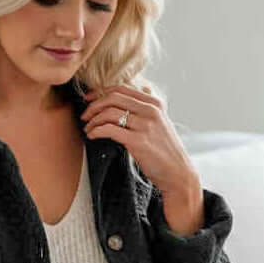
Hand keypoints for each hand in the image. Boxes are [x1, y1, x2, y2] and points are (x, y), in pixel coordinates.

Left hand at [79, 84, 199, 199]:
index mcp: (154, 103)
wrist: (178, 173)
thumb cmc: (166, 151)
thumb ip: (147, 109)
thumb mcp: (160, 123)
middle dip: (94, 105)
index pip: (121, 89)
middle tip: (85, 116)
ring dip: (93, 120)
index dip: (100, 92)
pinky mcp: (138, 141)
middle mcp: (150, 111)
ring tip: (88, 128)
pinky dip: (96, 131)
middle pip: (113, 98)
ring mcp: (145, 125)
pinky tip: (92, 136)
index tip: (89, 99)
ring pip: (109, 113)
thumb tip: (131, 95)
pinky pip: (110, 129)